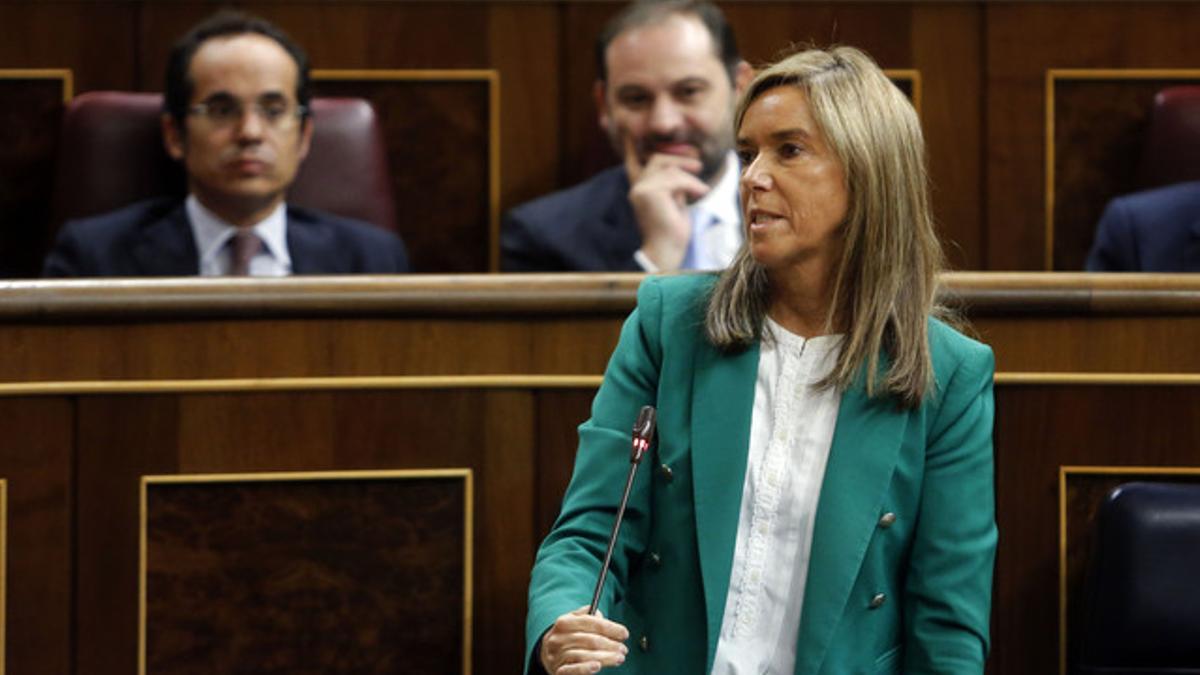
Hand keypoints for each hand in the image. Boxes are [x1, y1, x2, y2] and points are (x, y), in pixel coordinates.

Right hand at [540, 605, 629, 673]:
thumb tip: (601, 615)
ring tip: (618, 658)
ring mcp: (557, 655)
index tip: (624, 633)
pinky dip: (585, 668)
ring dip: (604, 657)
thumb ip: (586, 616)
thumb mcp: (573, 623)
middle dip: (610, 645)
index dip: (610, 628)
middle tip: (623, 649)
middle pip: (589, 640)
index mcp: (563, 622)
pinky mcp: (558, 671)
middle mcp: (558, 638)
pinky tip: (597, 666)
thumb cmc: (567, 638)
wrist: (546, 656)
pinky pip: (572, 670)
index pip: (590, 623)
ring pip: (583, 655)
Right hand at [625, 135, 710, 270]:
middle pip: (659, 158)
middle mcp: (636, 186)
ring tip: (701, 191)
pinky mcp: (649, 193)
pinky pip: (676, 178)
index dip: (630, 145)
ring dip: (690, 177)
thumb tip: (689, 163)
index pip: (633, 160)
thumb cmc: (673, 230)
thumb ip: (674, 182)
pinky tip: (701, 193)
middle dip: (680, 158)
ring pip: (670, 168)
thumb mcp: (675, 200)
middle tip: (698, 164)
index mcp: (640, 188)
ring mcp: (640, 189)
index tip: (629, 132)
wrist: (667, 251)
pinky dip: (692, 184)